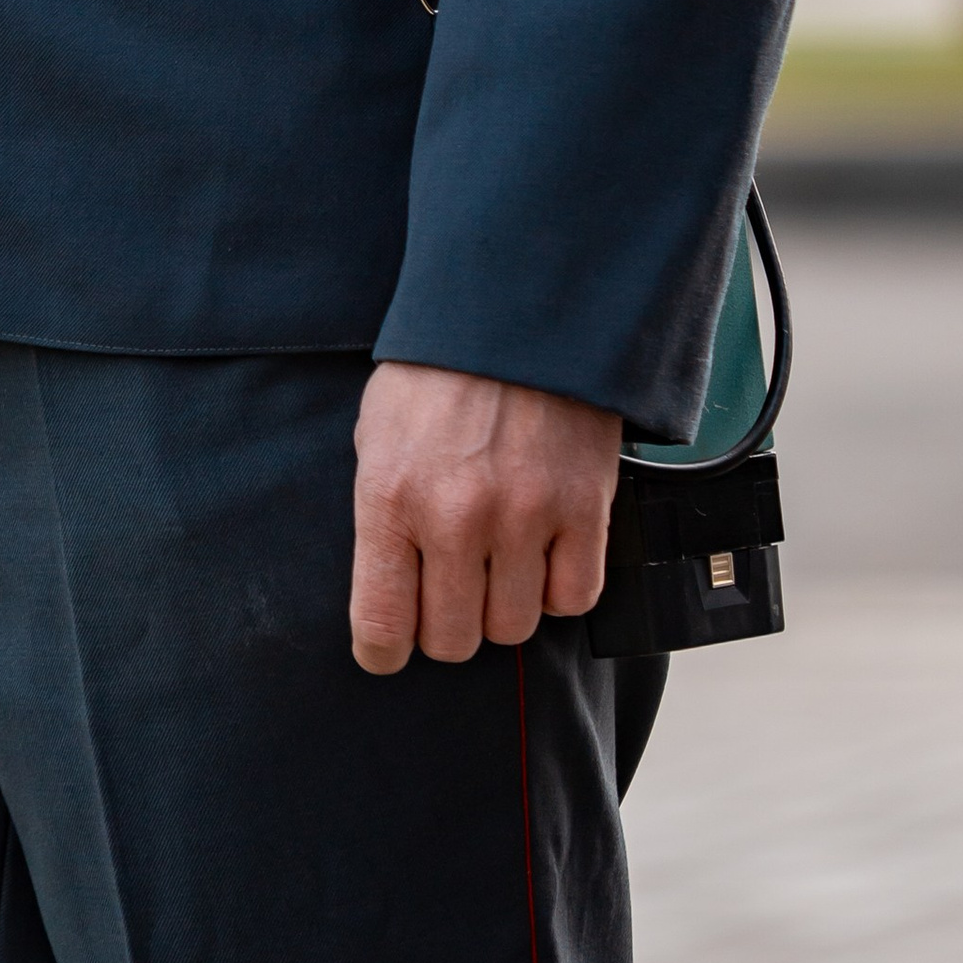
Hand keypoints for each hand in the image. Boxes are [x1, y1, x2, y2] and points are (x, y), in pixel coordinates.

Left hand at [349, 361, 621, 674]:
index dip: (384, 653)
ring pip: (514, 627)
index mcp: (390, 498)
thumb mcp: (378, 435)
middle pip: (453, 641)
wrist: (520, 309)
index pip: (381, 626)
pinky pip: (573, 599)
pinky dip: (559, 588)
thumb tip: (391, 591)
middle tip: (452, 590)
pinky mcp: (583, 510)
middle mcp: (455, 517)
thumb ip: (383, 514)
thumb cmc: (439, 371)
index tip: (390, 651)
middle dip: (448, 626)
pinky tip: (546, 553)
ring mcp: (524, 516)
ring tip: (501, 562)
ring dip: (505, 605)